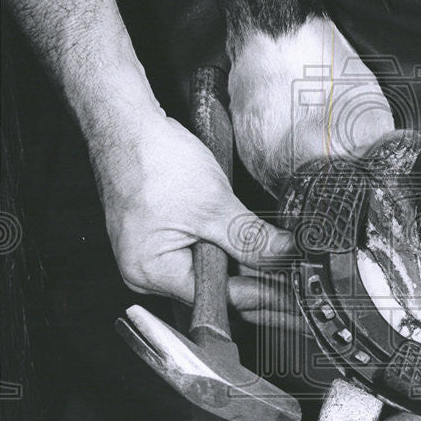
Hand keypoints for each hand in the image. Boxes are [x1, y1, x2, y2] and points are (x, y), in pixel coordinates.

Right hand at [90, 107, 296, 318]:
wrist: (126, 124)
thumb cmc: (153, 159)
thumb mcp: (213, 204)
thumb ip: (250, 238)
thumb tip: (283, 255)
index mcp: (151, 272)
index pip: (217, 296)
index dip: (260, 295)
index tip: (292, 293)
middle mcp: (147, 271)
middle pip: (212, 289)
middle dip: (254, 283)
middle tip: (293, 281)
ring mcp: (152, 253)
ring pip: (208, 271)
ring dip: (242, 267)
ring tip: (278, 265)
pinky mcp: (160, 236)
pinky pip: (199, 253)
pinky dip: (226, 250)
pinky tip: (251, 248)